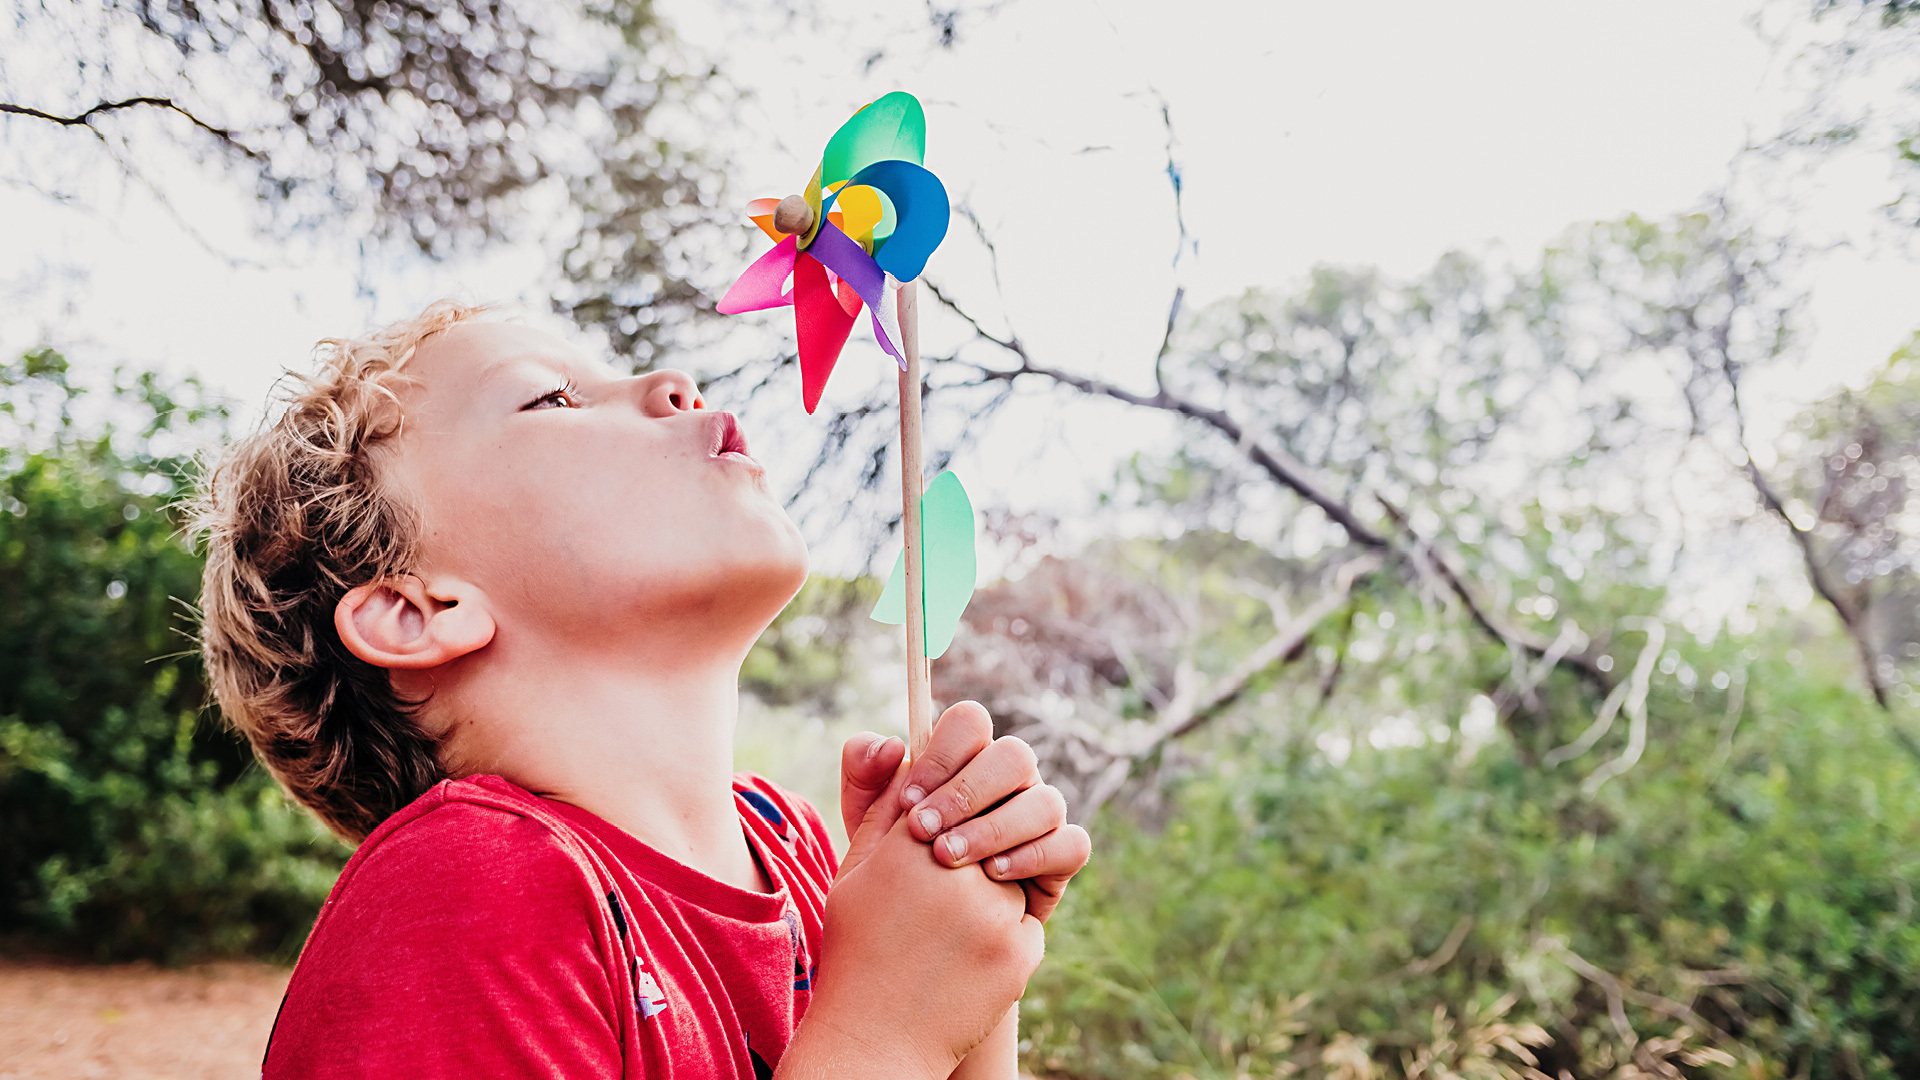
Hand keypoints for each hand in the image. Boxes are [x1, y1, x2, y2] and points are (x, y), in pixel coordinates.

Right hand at [793, 772, 1041, 1079]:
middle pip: (1015, 798)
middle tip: (963, 857)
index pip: (964, 750)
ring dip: (1000, 882)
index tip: (937, 809)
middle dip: (1000, 820)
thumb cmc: (858, 948)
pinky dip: (1006, 934)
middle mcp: (949, 865)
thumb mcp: (857, 869)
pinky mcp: (1016, 949)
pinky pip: (1029, 917)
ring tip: (959, 917)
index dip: (960, 769)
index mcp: (904, 838)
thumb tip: (905, 748)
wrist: (873, 1040)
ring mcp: (988, 909)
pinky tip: (965, 960)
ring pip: (1021, 864)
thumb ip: (883, 804)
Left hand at [839, 701, 1091, 923]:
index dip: (941, 754)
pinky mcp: (1060, 860)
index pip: (970, 723)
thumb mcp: (869, 824)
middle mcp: (1009, 782)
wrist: (918, 937)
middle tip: (922, 831)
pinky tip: (993, 876)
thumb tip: (894, 745)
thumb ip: (865, 775)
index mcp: (966, 761)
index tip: (907, 799)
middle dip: (966, 792)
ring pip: (1045, 800)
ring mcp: (1039, 818)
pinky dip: (1033, 855)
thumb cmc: (895, 870)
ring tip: (948, 859)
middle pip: (1015, 755)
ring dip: (994, 828)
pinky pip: (1071, 844)